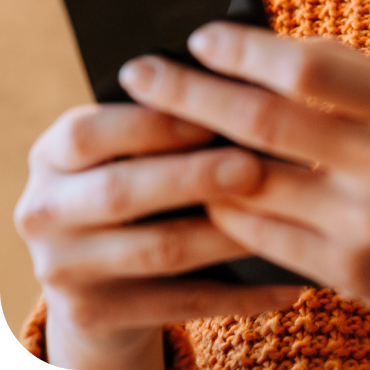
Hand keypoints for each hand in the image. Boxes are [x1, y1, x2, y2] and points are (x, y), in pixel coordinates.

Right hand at [14, 103, 304, 369]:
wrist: (97, 268)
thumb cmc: (138, 173)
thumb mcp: (131, 144)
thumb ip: (170, 120)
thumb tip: (250, 92)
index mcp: (53, 153)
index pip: (89, 134)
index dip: (152, 124)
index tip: (214, 114)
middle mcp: (45, 211)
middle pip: (120, 192)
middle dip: (194, 176)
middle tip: (254, 166)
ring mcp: (63, 270)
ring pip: (158, 250)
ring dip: (228, 234)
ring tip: (285, 215)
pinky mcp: (95, 315)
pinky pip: (181, 303)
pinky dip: (240, 295)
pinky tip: (285, 283)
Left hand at [117, 23, 369, 369]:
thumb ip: (358, 81)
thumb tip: (268, 51)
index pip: (310, 67)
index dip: (245, 50)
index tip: (201, 38)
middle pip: (264, 122)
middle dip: (190, 93)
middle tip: (142, 73)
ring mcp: (367, 225)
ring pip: (249, 183)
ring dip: (197, 155)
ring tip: (163, 131)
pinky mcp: (347, 274)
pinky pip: (259, 235)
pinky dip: (224, 206)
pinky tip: (207, 187)